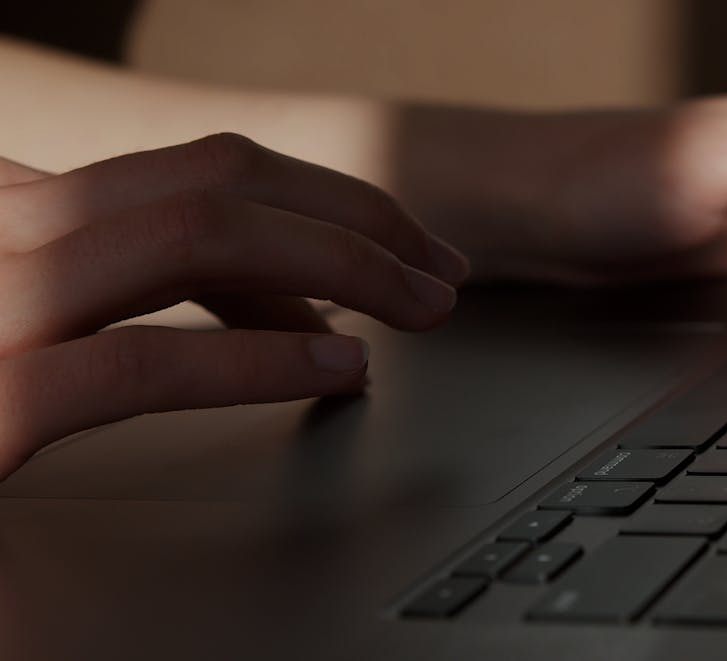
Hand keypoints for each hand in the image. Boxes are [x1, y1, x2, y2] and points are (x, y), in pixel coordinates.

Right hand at [0, 133, 468, 476]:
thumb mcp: (45, 323)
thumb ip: (144, 302)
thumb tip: (295, 315)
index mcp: (11, 216)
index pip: (189, 175)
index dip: (312, 206)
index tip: (389, 254)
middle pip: (209, 181)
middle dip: (351, 215)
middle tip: (437, 265)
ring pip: (187, 236)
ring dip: (336, 265)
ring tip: (419, 305)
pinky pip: (137, 362)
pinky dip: (255, 363)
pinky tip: (336, 376)